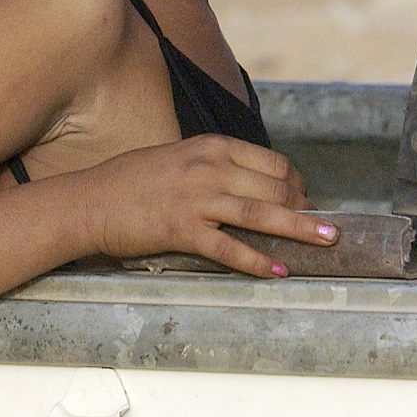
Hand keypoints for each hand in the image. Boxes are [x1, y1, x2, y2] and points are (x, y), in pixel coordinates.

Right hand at [81, 135, 333, 276]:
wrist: (89, 201)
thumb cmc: (132, 181)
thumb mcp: (179, 158)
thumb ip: (214, 166)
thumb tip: (253, 185)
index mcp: (210, 146)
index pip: (272, 162)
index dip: (298, 184)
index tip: (307, 202)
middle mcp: (208, 167)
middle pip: (274, 187)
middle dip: (306, 209)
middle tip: (327, 229)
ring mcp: (195, 198)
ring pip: (260, 214)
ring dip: (299, 230)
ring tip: (326, 241)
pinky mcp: (182, 229)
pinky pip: (229, 247)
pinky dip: (258, 260)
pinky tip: (279, 271)